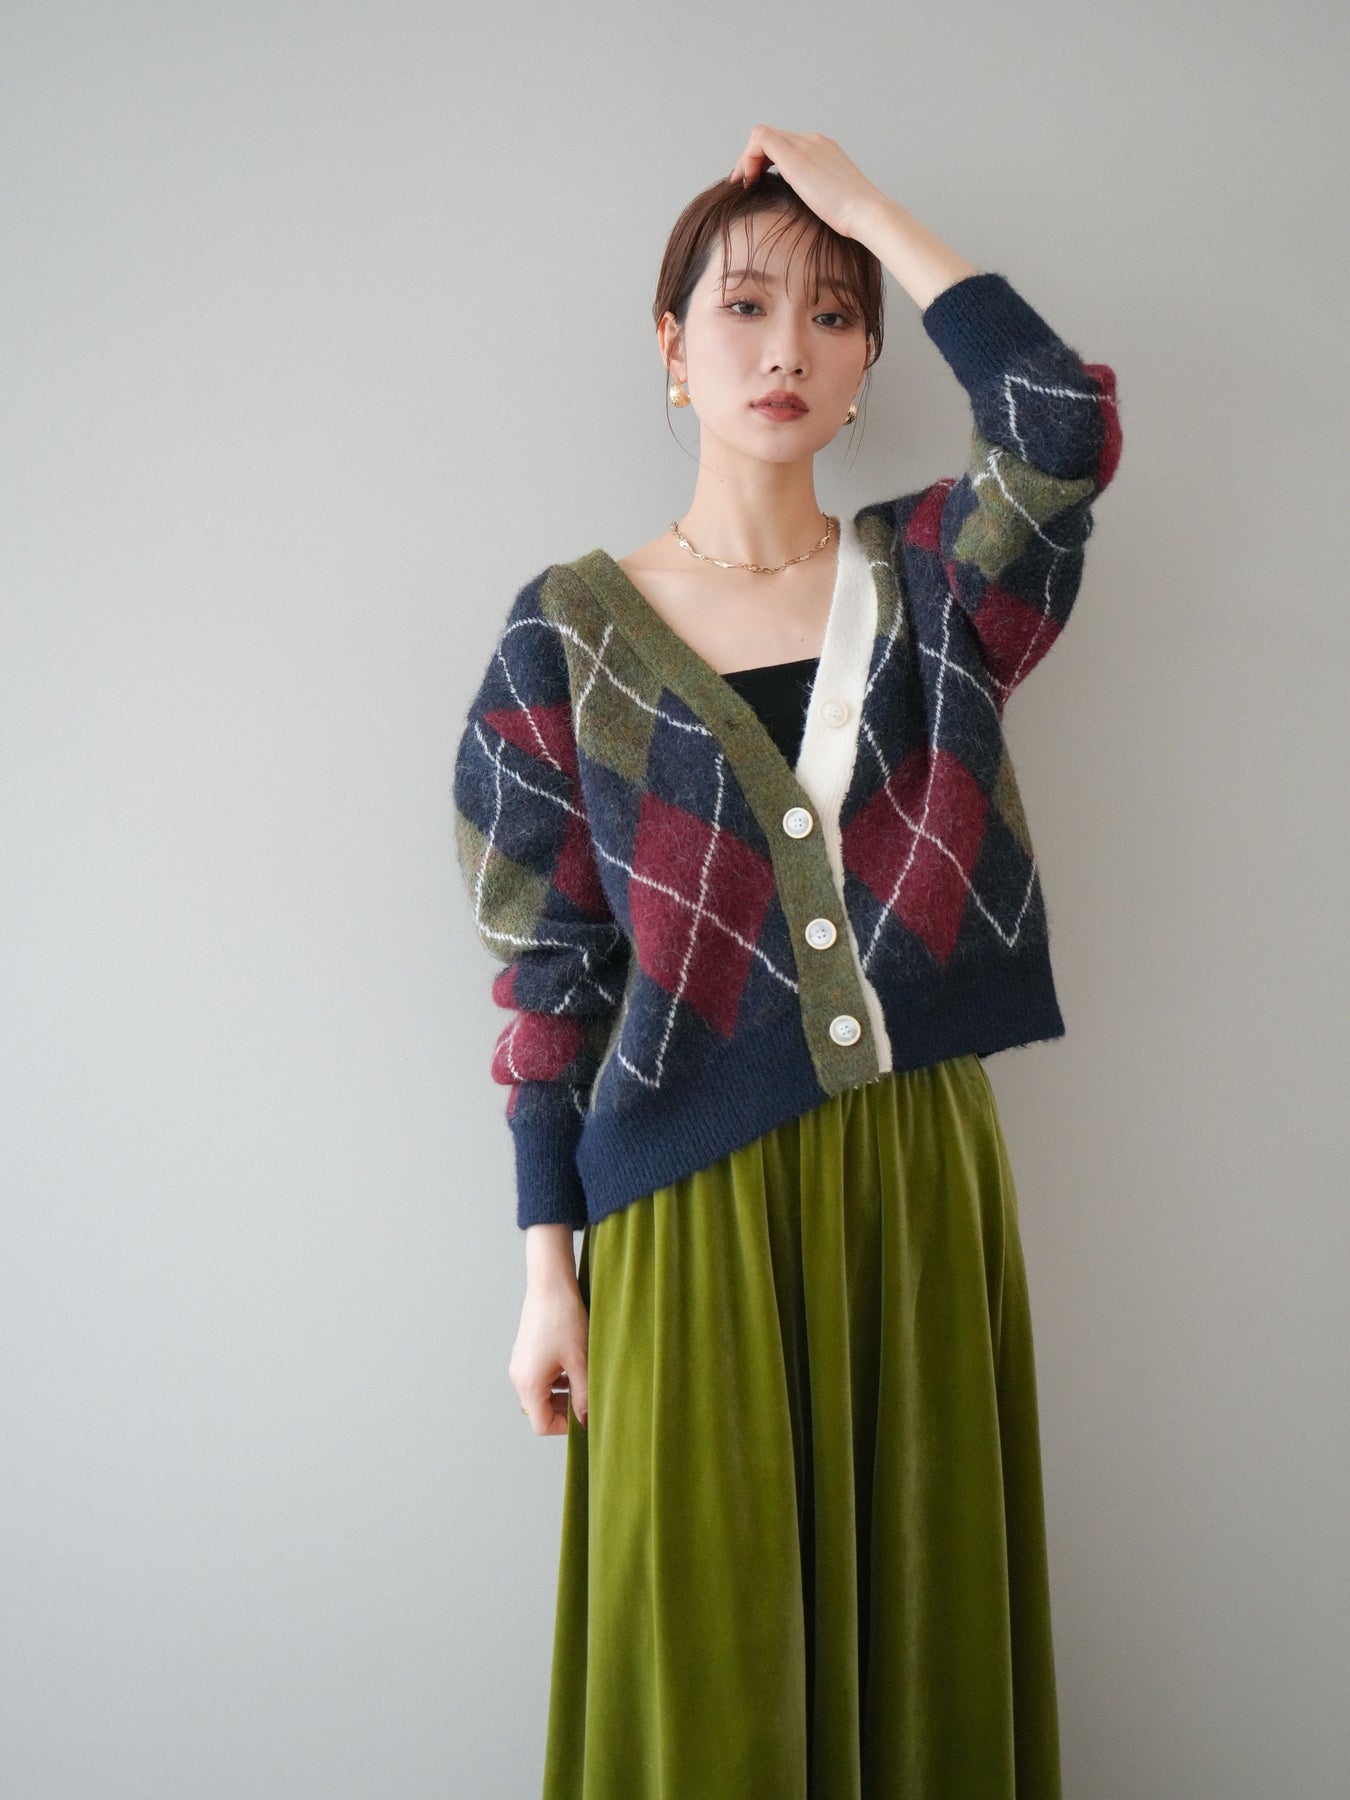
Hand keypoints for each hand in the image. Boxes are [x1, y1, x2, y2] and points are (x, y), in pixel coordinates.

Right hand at [510, 1271, 589, 1435]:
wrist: (550, 1283)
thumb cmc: (565, 1319)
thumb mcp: (581, 1362)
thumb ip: (584, 1396)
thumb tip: (587, 1421)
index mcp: (528, 1383)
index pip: (542, 1424)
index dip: (566, 1427)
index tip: (586, 1417)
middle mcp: (518, 1376)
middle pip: (540, 1410)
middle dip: (565, 1410)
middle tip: (589, 1401)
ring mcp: (520, 1362)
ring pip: (541, 1393)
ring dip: (562, 1394)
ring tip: (584, 1380)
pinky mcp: (525, 1351)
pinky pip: (539, 1376)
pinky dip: (556, 1379)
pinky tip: (573, 1366)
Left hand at [726, 127, 888, 240]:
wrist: (866, 212)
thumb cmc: (852, 216)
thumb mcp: (830, 199)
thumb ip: (814, 193)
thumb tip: (798, 208)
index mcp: (823, 150)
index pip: (786, 143)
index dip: (765, 160)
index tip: (757, 182)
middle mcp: (813, 141)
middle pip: (773, 137)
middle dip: (753, 159)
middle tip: (745, 183)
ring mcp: (806, 144)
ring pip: (763, 135)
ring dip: (748, 159)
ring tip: (745, 183)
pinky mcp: (795, 155)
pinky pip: (760, 140)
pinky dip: (748, 158)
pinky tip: (750, 181)